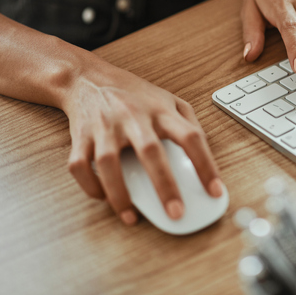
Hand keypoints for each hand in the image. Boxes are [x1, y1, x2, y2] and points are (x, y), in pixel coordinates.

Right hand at [62, 58, 222, 225]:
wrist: (88, 77)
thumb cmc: (134, 94)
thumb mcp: (169, 99)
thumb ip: (189, 123)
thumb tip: (205, 154)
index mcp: (161, 110)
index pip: (190, 137)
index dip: (206, 165)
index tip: (215, 191)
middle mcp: (133, 117)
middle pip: (151, 151)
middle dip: (164, 185)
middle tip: (176, 213)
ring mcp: (105, 126)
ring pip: (109, 163)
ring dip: (120, 194)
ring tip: (132, 217)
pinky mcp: (81, 136)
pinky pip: (80, 166)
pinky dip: (90, 186)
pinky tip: (104, 198)